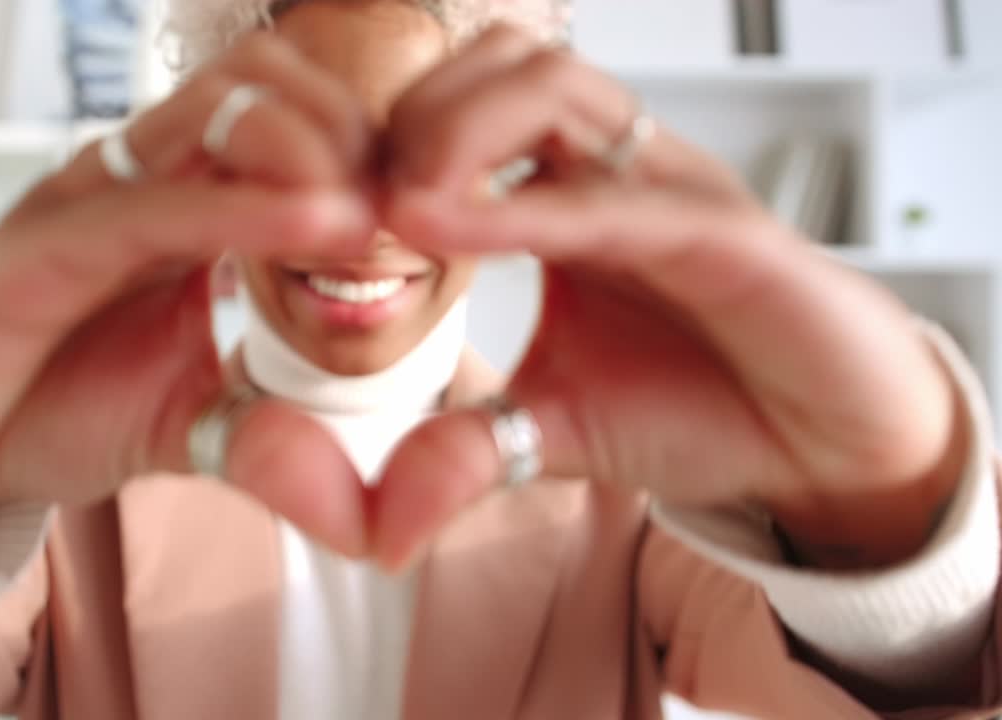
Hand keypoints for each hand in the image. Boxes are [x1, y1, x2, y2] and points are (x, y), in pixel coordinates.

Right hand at [0, 34, 376, 603]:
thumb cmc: (63, 408)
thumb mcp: (200, 429)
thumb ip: (283, 448)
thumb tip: (376, 524)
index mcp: (192, 198)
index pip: (298, 118)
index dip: (377, 149)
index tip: (438, 216)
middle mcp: (145, 177)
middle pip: (269, 81)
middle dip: (358, 129)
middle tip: (411, 209)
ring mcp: (91, 199)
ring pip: (215, 109)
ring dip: (314, 145)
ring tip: (371, 219)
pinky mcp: (38, 247)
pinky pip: (148, 205)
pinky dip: (241, 209)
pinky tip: (321, 228)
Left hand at [369, 27, 966, 571]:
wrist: (823, 446)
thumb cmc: (696, 407)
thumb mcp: (551, 431)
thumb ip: (464, 453)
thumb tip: (379, 531)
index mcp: (567, 192)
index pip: (461, 105)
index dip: (380, 142)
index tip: (325, 220)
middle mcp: (614, 169)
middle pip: (498, 63)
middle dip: (408, 118)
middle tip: (359, 207)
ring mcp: (670, 190)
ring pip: (555, 87)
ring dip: (456, 134)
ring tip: (404, 216)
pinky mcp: (728, 237)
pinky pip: (617, 198)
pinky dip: (523, 209)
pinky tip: (445, 233)